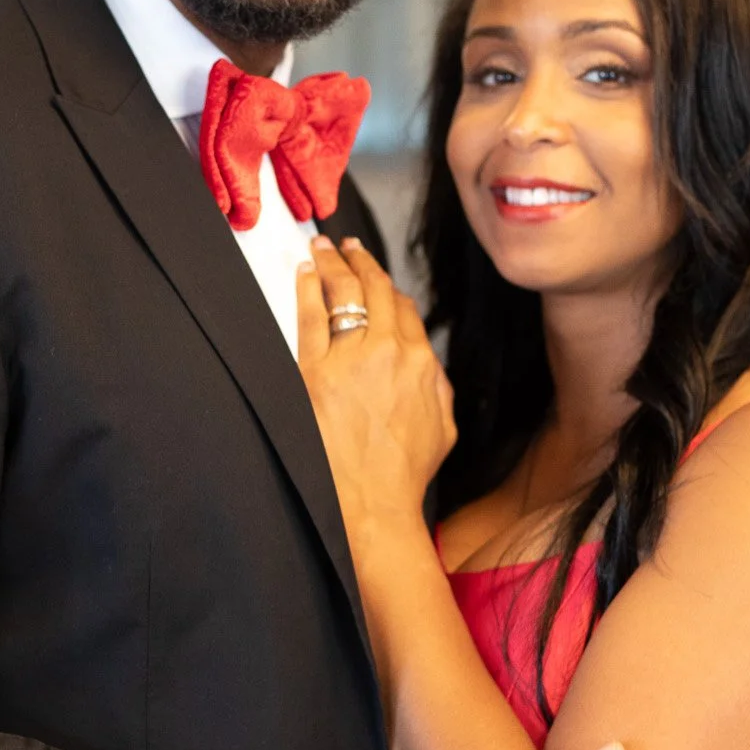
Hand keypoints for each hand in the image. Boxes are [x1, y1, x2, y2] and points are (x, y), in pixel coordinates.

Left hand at [297, 237, 455, 541]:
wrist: (375, 503)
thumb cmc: (405, 474)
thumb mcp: (443, 426)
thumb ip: (438, 387)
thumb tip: (427, 366)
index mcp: (420, 362)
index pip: (403, 308)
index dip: (387, 287)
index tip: (375, 278)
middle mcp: (388, 352)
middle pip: (374, 290)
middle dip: (359, 261)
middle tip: (346, 246)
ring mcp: (350, 359)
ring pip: (344, 294)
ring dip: (333, 263)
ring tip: (323, 248)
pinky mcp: (314, 372)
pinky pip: (311, 316)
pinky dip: (309, 288)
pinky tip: (306, 273)